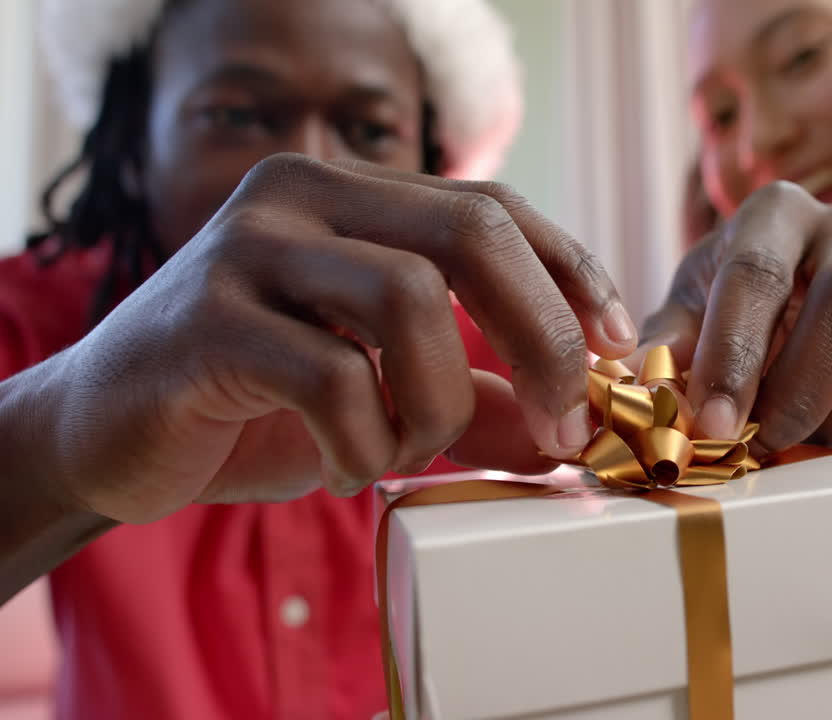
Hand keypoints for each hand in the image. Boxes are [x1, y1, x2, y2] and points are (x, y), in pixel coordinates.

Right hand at [34, 153, 635, 523]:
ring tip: (406, 452)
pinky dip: (367, 442)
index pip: (492, 207)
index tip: (616, 346)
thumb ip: (478, 403)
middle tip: (564, 419)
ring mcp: (248, 249)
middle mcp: (299, 196)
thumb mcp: (389, 399)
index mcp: (350, 195)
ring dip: (438, 403)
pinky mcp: (206, 321)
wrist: (107, 436)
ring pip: (408, 301)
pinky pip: (334, 377)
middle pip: (467, 231)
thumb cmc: (259, 407)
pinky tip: (348, 468)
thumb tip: (571, 426)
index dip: (569, 273)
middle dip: (538, 334)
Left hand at [641, 181, 831, 456]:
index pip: (759, 274)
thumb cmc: (731, 309)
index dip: (734, 356)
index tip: (713, 425)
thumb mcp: (688, 312)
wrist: (799, 304)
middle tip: (766, 442)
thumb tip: (641, 389)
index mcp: (778, 211)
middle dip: (805, 388)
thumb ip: (667, 346)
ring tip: (803, 437)